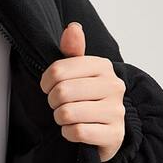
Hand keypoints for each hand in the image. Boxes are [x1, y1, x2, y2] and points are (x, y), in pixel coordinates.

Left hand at [40, 21, 126, 162]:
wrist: (106, 130)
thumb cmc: (86, 98)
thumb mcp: (78, 72)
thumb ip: (72, 51)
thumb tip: (73, 27)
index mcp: (103, 66)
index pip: (58, 70)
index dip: (46, 82)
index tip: (49, 87)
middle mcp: (114, 86)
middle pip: (62, 92)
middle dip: (53, 102)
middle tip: (59, 105)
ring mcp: (117, 111)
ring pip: (67, 113)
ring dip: (60, 118)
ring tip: (68, 117)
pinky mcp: (115, 134)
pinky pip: (77, 132)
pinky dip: (69, 133)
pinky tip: (75, 130)